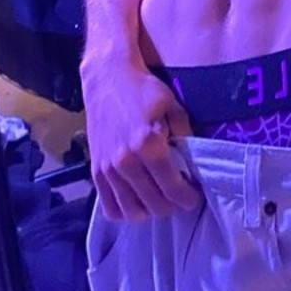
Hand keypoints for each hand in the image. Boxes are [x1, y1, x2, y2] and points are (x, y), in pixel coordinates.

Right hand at [82, 57, 199, 221]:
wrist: (108, 78)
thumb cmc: (144, 90)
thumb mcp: (173, 106)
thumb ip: (185, 136)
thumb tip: (193, 164)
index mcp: (149, 145)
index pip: (173, 188)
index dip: (188, 198)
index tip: (194, 196)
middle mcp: (126, 162)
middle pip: (155, 205)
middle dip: (173, 205)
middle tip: (180, 195)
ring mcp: (108, 169)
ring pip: (132, 212)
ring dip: (150, 210)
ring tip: (159, 197)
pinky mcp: (95, 171)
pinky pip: (110, 208)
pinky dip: (125, 211)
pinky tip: (137, 200)